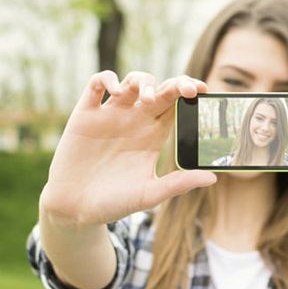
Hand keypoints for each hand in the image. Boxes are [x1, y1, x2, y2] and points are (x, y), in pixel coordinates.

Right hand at [39, 71, 216, 226]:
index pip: (176, 106)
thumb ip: (178, 184)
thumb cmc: (114, 204)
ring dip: (143, 80)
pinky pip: (97, 84)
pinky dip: (107, 79)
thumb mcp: (149, 194)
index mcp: (153, 135)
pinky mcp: (86, 114)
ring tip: (147, 97)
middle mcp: (134, 121)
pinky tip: (115, 90)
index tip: (203, 90)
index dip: (189, 93)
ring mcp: (110, 115)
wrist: (75, 210)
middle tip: (188, 89)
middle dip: (175, 83)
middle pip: (159, 89)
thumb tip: (212, 178)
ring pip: (131, 82)